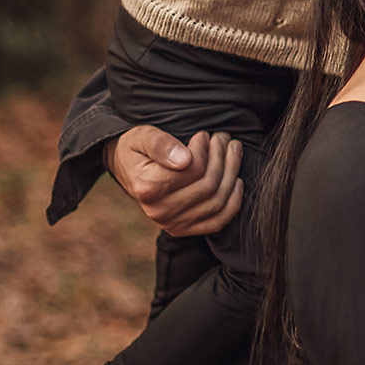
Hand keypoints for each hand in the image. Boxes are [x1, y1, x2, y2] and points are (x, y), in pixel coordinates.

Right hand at [104, 126, 244, 236]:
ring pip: (217, 201)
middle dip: (222, 157)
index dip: (205, 148)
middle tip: (224, 138)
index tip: (204, 135)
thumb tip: (185, 159)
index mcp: (147, 187)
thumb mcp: (143, 137)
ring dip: (232, 173)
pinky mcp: (183, 230)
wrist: (127, 169)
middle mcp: (159, 211)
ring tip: (232, 150)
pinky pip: (217, 222)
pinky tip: (237, 182)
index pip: (193, 169)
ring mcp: (172, 224)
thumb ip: (161, 144)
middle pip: (208, 185)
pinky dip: (233, 202)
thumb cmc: (137, 149)